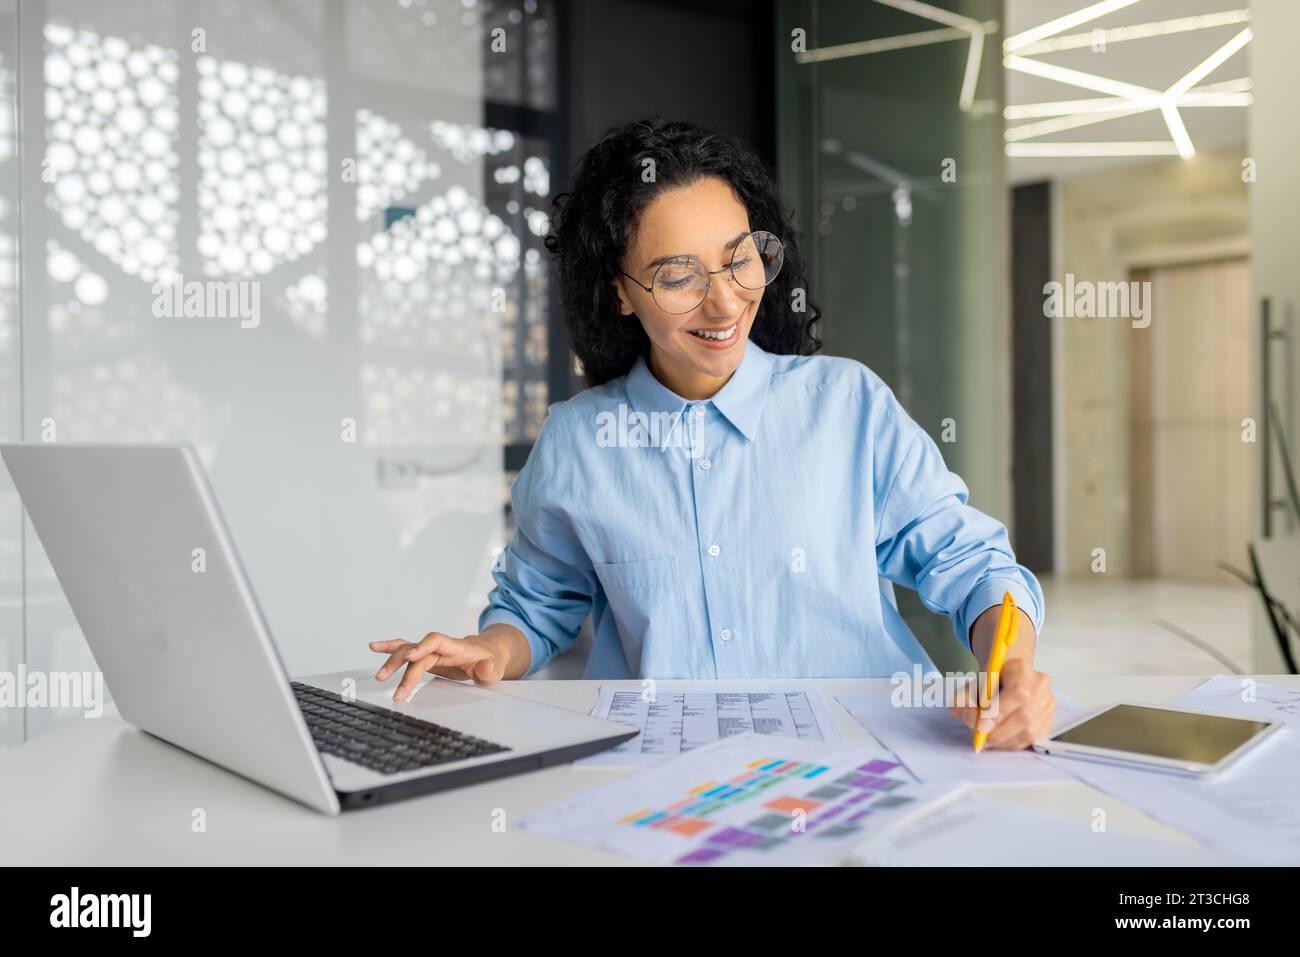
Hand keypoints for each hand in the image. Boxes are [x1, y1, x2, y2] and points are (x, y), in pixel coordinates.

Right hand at [369, 632, 505, 701]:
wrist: (488, 654)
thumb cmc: (490, 663)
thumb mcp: (496, 670)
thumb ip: (490, 670)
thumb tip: (484, 668)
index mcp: (457, 648)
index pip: (437, 641)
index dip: (423, 647)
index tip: (411, 656)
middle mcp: (441, 647)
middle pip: (417, 652)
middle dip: (405, 670)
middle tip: (397, 692)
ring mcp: (432, 652)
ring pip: (407, 650)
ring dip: (392, 662)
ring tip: (379, 677)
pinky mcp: (426, 658)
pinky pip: (406, 651)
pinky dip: (390, 648)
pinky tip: (374, 647)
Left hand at [947, 657, 1055, 750]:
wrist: (1006, 676)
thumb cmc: (989, 681)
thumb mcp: (970, 685)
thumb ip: (965, 701)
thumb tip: (972, 721)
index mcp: (1020, 668)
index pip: (1017, 692)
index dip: (1000, 712)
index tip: (981, 726)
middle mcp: (1040, 684)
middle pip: (1025, 715)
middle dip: (1000, 732)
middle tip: (981, 739)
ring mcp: (1048, 702)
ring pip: (1030, 731)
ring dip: (1005, 740)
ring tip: (988, 741)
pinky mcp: (1050, 719)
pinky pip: (1034, 739)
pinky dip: (1013, 743)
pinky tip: (1000, 740)